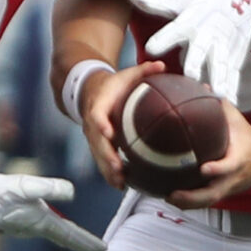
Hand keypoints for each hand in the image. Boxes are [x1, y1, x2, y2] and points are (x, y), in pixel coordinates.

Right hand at [0, 171, 105, 250]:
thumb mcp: (26, 186)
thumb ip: (50, 189)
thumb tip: (71, 193)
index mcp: (43, 221)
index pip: (71, 235)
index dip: (88, 241)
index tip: (104, 249)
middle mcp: (35, 228)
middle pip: (64, 236)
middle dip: (81, 241)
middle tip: (97, 247)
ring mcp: (24, 226)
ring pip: (52, 232)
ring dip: (67, 236)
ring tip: (78, 237)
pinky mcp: (15, 221)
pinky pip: (41, 226)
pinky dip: (53, 229)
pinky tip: (49, 223)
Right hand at [80, 58, 165, 189]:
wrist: (89, 92)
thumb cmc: (113, 85)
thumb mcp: (126, 75)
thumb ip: (143, 70)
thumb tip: (161, 65)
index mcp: (98, 105)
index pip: (96, 115)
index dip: (101, 124)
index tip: (108, 133)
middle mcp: (93, 124)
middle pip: (97, 143)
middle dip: (106, 157)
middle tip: (117, 169)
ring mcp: (94, 138)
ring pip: (98, 157)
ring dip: (107, 171)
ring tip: (120, 184)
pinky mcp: (98, 147)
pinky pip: (103, 162)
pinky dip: (111, 174)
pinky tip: (123, 185)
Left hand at [125, 0, 250, 103]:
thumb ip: (154, 2)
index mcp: (191, 19)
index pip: (176, 28)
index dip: (164, 38)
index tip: (150, 48)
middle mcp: (208, 32)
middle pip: (201, 48)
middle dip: (196, 61)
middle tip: (190, 74)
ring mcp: (224, 44)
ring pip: (221, 63)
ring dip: (220, 78)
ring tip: (217, 93)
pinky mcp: (235, 53)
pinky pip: (233, 72)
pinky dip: (233, 86)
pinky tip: (229, 101)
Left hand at [168, 102, 250, 208]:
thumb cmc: (247, 139)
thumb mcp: (237, 120)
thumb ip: (220, 106)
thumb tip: (201, 88)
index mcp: (239, 159)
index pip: (230, 167)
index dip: (218, 170)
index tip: (204, 169)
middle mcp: (233, 178)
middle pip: (215, 193)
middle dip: (194, 197)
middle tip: (174, 193)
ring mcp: (228, 188)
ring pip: (209, 201)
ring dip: (189, 203)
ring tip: (168, 198)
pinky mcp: (223, 193)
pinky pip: (206, 201)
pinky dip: (190, 203)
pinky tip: (172, 198)